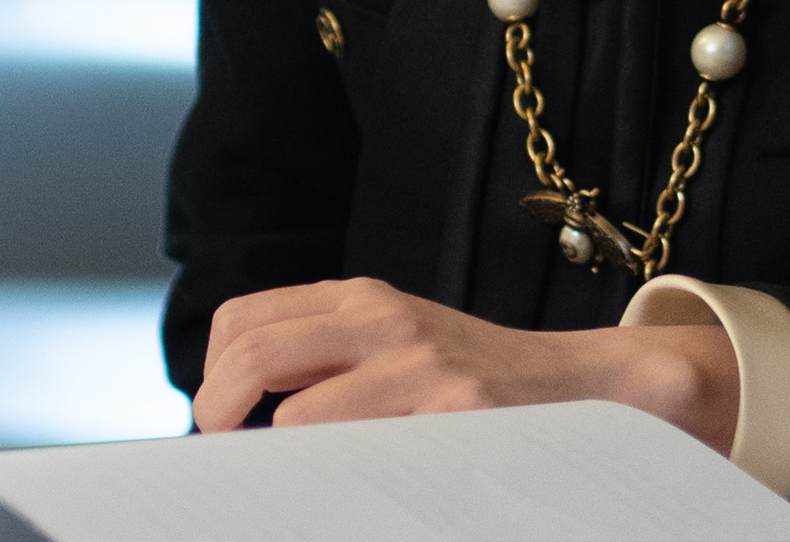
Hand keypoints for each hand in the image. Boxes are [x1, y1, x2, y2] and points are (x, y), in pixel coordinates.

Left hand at [191, 277, 737, 450]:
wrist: (579, 385)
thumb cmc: (473, 380)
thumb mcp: (397, 342)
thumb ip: (326, 357)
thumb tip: (232, 408)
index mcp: (360, 298)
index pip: (243, 322)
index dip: (210, 377)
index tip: (218, 424)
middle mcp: (383, 317)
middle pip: (252, 356)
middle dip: (218, 413)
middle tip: (227, 454)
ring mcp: (419, 364)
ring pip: (297, 417)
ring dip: (278, 459)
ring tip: (289, 480)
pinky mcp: (454, 412)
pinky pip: (361, 456)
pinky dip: (336, 480)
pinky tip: (348, 490)